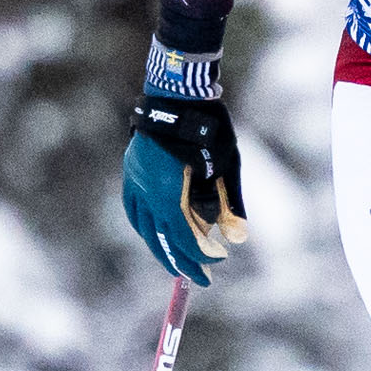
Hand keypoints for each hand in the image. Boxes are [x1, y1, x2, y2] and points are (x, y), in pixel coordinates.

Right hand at [120, 69, 247, 282]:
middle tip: (197, 278)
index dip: (198, 257)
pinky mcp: (131, 169)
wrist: (178, 92)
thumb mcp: (227, 165)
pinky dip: (142, 224)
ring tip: (173, 261)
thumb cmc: (209, 128)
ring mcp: (135, 180)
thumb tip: (238, 238)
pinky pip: (133, 206)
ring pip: (143, 225)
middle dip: (179, 260)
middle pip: (161, 237)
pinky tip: (150, 230)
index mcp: (169, 194)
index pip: (183, 238)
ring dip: (158, 246)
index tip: (214, 268)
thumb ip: (230, 203)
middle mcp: (147, 191)